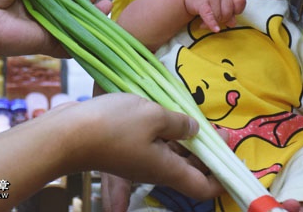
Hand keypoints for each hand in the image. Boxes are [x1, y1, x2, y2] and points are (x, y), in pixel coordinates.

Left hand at [0, 0, 111, 57]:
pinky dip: (86, 41)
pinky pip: (70, 43)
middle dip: (88, 0)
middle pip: (69, 5)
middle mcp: (38, 9)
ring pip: (74, 23)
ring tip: (108, 6)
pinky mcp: (47, 44)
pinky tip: (102, 31)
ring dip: (92, 16)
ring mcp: (44, 28)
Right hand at [51, 93, 222, 200]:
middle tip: (222, 130)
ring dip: (189, 141)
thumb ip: (179, 123)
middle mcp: (155, 169)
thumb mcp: (155, 115)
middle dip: (209, 153)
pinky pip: (156, 145)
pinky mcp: (126, 149)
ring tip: (199, 119)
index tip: (236, 164)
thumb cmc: (114, 124)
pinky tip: (171, 115)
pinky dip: (169, 135)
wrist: (67, 133)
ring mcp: (139, 160)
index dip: (222, 180)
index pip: (203, 187)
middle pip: (190, 170)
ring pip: (173, 156)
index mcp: (167, 169)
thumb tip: (194, 131)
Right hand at [183, 0, 245, 31]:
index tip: (230, 13)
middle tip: (215, 17)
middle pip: (228, 12)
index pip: (241, 2)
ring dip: (214, 21)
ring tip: (207, 21)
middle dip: (223, 19)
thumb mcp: (222, 6)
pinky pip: (210, 16)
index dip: (237, 10)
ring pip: (219, 16)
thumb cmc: (210, 2)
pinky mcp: (202, 3)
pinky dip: (212, 24)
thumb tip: (232, 23)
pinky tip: (215, 29)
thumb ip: (230, 14)